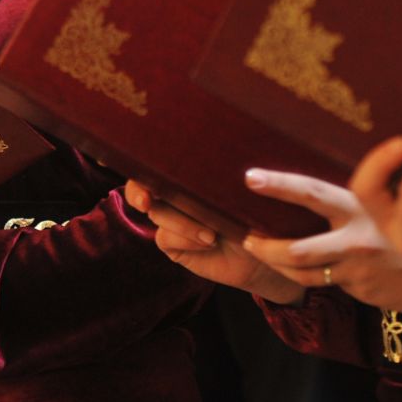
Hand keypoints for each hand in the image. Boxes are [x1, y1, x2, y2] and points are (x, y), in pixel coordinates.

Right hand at [123, 180, 302, 304]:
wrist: (263, 248)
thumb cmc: (253, 208)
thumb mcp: (236, 187)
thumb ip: (218, 172)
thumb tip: (208, 153)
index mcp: (185, 175)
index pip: (151, 163)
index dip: (141, 167)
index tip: (147, 170)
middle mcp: (172, 195)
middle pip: (140, 188)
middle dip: (138, 193)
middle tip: (146, 201)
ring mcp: (171, 221)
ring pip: (157, 214)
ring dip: (182, 221)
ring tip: (212, 232)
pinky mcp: (173, 245)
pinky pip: (165, 237)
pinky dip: (185, 237)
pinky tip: (209, 240)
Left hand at [240, 169, 401, 312]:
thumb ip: (381, 181)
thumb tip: (362, 145)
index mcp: (367, 211)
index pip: (316, 194)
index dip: (283, 186)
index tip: (252, 178)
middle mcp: (357, 243)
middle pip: (298, 245)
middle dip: (264, 238)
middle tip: (236, 222)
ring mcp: (356, 271)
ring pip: (300, 269)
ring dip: (272, 256)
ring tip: (252, 243)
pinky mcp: (358, 288)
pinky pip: (319, 279)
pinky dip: (299, 269)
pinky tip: (286, 260)